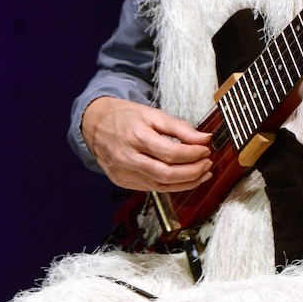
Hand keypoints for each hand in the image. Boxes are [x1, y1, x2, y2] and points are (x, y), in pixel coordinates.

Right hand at [81, 97, 213, 191]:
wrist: (95, 124)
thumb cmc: (125, 117)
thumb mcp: (153, 114)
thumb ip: (180, 127)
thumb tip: (204, 138)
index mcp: (136, 137)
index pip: (170, 153)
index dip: (193, 154)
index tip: (206, 150)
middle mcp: (128, 158)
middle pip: (166, 174)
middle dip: (193, 172)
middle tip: (208, 164)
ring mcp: (123, 173)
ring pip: (160, 186)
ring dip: (186, 183)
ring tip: (202, 174)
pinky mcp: (121, 181)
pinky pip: (151, 188)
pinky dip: (171, 185)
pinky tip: (183, 178)